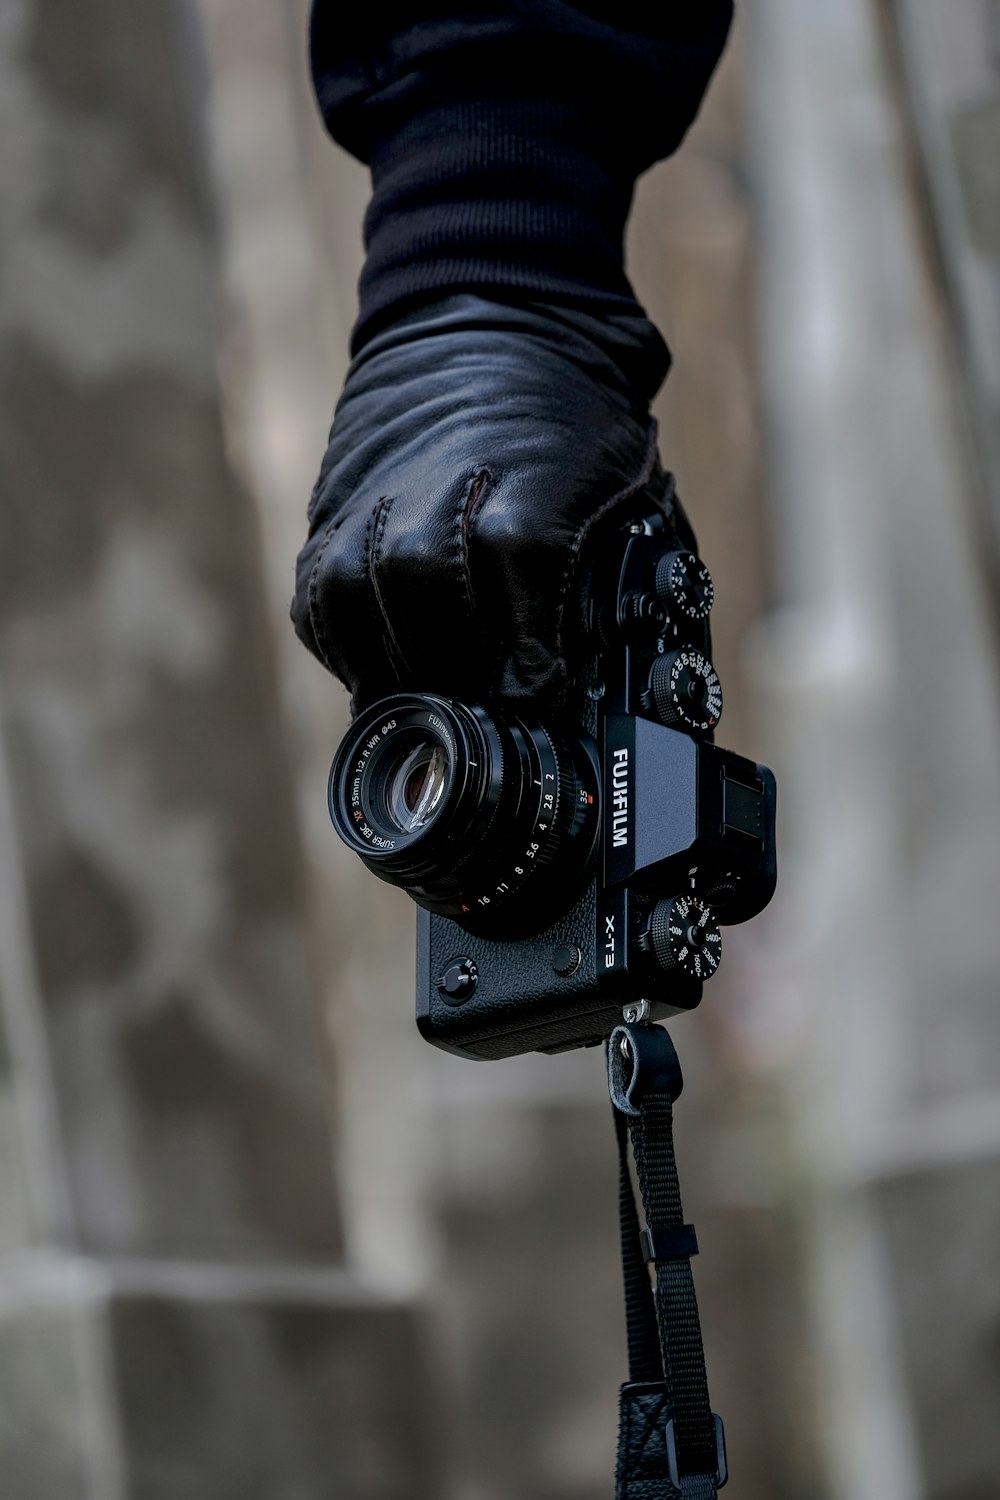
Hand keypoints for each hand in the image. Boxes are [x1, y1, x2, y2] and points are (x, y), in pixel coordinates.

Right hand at [292, 295, 692, 713]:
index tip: (540, 708)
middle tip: (484, 714)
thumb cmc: (571, 418)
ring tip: (428, 699)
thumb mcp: (626, 492)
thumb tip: (614, 664)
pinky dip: (346, 646)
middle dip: (463, 688)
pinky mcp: (326, 518)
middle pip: (437, 645)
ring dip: (398, 674)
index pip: (523, 647)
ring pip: (367, 631)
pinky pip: (320, 609)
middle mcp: (434, 520)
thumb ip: (616, 579)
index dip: (532, 687)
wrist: (493, 319)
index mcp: (523, 519)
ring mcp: (371, 520)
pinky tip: (376, 660)